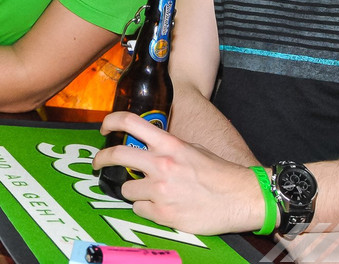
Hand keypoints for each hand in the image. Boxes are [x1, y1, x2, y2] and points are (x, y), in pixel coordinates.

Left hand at [92, 111, 265, 235]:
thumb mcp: (193, 149)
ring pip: (126, 189)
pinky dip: (147, 209)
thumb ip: (168, 148)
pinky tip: (162, 206)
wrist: (241, 197)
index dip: (111, 122)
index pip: (130, 123)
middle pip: (117, 155)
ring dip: (134, 191)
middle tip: (98, 163)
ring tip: (151, 193)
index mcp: (170, 144)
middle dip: (102, 159)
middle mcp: (161, 165)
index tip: (104, 129)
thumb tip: (147, 149)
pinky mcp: (163, 215)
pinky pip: (139, 209)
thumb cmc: (220, 173)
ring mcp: (161, 191)